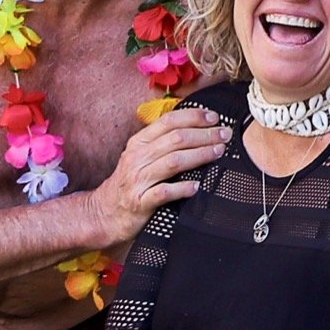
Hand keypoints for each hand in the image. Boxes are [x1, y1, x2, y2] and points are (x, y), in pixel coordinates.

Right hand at [86, 107, 228, 245]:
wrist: (105, 213)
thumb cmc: (131, 182)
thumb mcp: (141, 156)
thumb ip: (163, 142)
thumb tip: (200, 128)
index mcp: (139, 142)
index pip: (168, 121)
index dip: (193, 116)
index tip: (214, 117)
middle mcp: (137, 157)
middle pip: (175, 139)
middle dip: (204, 135)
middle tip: (225, 135)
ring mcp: (138, 180)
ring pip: (173, 162)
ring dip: (200, 155)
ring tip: (218, 152)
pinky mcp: (140, 202)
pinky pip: (163, 192)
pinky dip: (182, 188)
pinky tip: (197, 186)